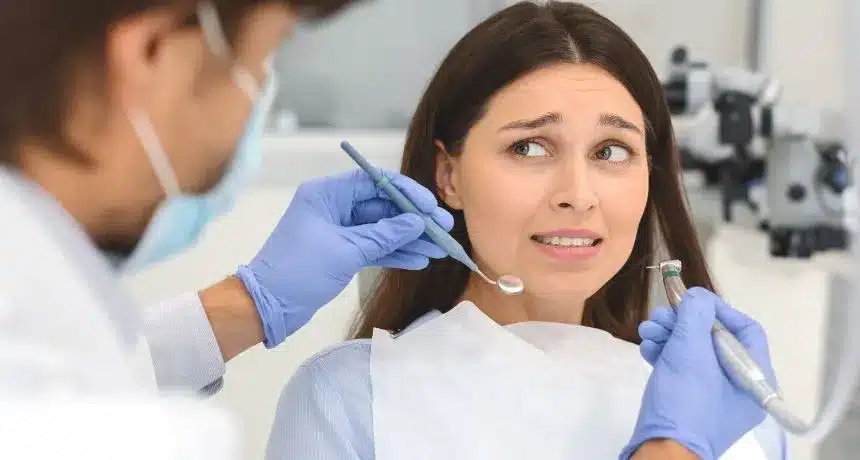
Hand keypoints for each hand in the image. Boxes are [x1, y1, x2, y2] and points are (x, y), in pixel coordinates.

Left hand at [235, 169, 453, 347]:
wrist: (267, 307)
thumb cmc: (298, 271)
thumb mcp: (346, 251)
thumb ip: (384, 235)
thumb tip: (418, 222)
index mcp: (327, 194)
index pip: (374, 182)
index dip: (406, 192)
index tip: (431, 207)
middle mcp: (333, 207)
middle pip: (382, 206)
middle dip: (413, 219)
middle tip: (443, 230)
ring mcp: (337, 230)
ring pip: (381, 229)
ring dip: (408, 239)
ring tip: (438, 249)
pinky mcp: (340, 252)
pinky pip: (373, 247)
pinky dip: (394, 253)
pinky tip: (419, 260)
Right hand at [620, 287, 775, 459]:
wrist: (660, 449)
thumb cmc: (685, 400)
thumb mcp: (690, 351)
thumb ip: (695, 315)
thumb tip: (697, 296)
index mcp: (754, 378)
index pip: (747, 330)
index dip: (719, 310)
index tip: (692, 301)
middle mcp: (737, 387)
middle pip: (714, 339)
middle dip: (683, 322)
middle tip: (660, 316)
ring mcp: (712, 396)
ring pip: (693, 352)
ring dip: (668, 335)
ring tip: (647, 330)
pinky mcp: (688, 401)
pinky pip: (681, 369)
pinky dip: (664, 353)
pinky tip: (647, 347)